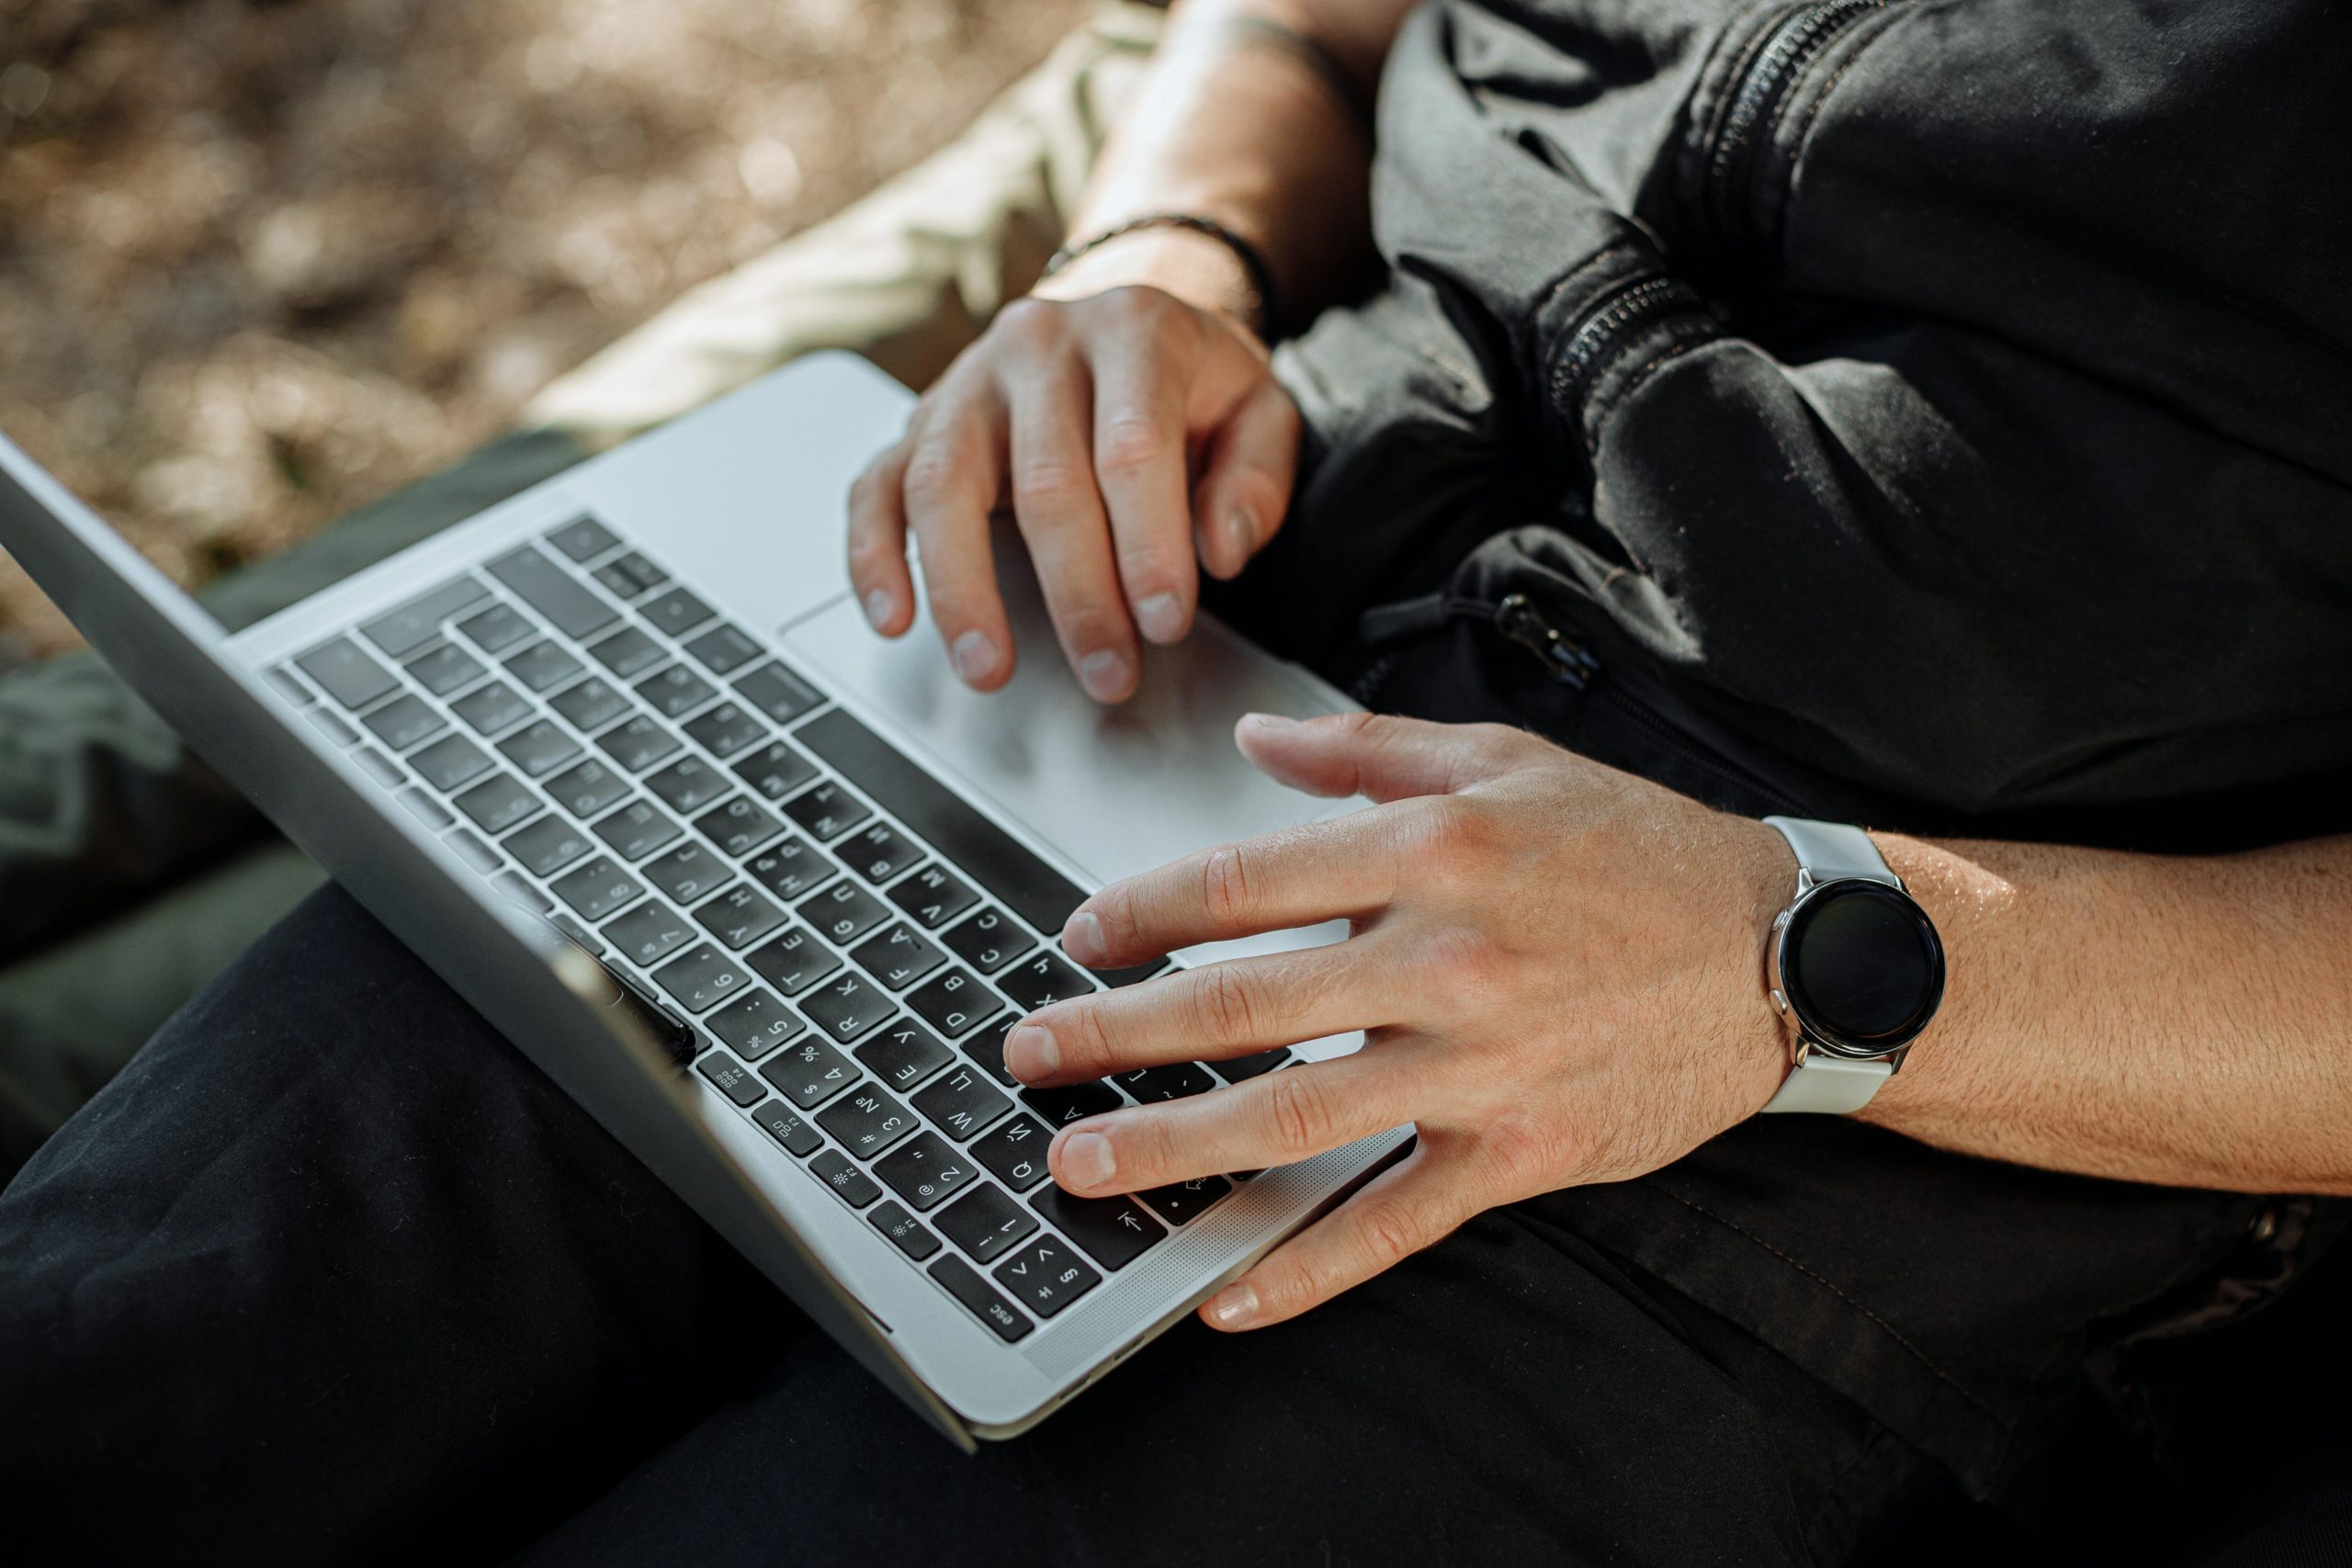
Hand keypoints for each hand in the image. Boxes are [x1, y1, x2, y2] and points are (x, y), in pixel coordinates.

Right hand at [845, 236, 1301, 703]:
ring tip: (988, 669)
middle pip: (1044, 480)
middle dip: (1077, 594)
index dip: (1148, 546)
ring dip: (963, 589)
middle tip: (1107, 672)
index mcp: (1132, 331)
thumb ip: (1257, 477)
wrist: (1119, 326)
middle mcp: (1038, 345)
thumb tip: (1219, 549)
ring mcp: (965, 383)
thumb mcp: (1260, 408)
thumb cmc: (1190, 384)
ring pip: (943, 485)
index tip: (1164, 623)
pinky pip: (876, 487)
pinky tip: (894, 617)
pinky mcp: (915, 423)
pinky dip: (875, 556)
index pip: (1132, 447)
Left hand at [1004, 712, 1796, 1329]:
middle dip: (1114, 1035)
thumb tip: (1254, 745)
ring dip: (1171, 1147)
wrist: (1783, 950)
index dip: (1140, 912)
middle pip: (1240, 1003)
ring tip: (1081, 1164)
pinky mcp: (1520, 1147)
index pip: (1242, 881)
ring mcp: (1480, 1061)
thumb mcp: (1507, 762)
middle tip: (1031, 1056)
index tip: (1080, 937)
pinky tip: (1229, 1291)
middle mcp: (1445, 955)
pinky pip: (1395, 1219)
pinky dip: (1308, 1266)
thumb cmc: (1637, 851)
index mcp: (1431, 849)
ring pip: (1293, 1116)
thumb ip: (1366, 751)